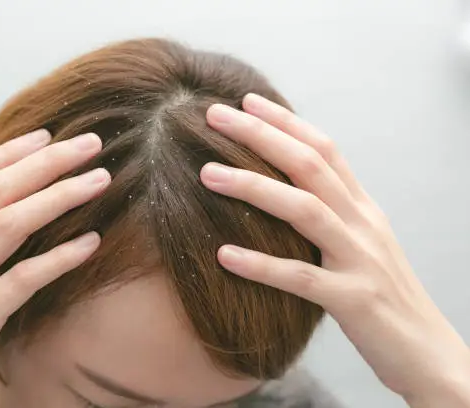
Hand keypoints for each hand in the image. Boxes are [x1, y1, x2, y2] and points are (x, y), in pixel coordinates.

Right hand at [0, 130, 109, 407]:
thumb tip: (0, 216)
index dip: (8, 153)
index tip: (46, 136)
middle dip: (46, 162)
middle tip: (89, 143)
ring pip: (9, 223)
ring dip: (59, 196)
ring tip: (99, 180)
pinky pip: (23, 279)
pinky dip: (60, 257)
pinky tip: (91, 243)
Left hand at [200, 94, 469, 406]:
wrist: (427, 351)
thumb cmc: (384, 295)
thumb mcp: (362, 243)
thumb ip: (332, 214)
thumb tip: (287, 190)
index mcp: (363, 208)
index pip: (324, 149)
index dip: (285, 122)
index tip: (246, 102)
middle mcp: (363, 223)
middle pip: (309, 165)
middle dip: (260, 135)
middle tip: (214, 115)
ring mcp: (360, 259)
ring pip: (304, 210)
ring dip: (253, 187)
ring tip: (206, 174)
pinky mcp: (353, 300)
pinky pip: (301, 278)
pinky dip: (261, 265)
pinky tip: (223, 255)